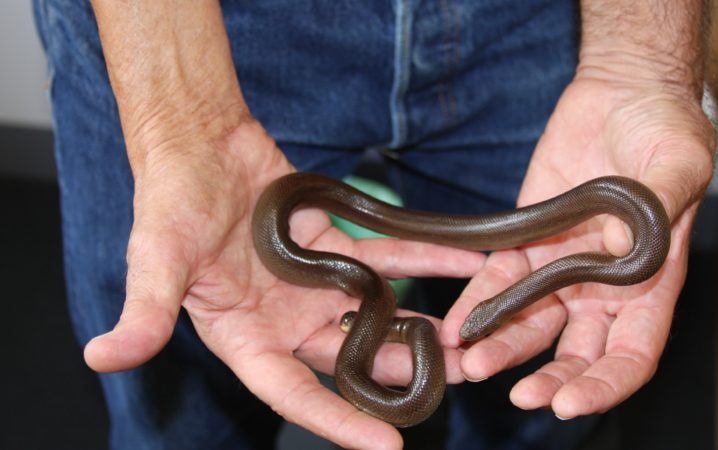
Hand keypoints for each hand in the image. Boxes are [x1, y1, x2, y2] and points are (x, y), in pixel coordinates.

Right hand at [84, 121, 485, 448]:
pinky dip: (423, 258)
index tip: (385, 447)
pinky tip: (463, 260)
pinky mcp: (334, 247)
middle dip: (397, 374)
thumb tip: (102, 357)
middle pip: (348, 359)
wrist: (199, 145)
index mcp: (245, 338)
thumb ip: (145, 312)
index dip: (335, 423)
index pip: (293, 394)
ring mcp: (314, 286)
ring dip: (419, 324)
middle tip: (451, 383)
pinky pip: (386, 256)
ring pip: (373, 313)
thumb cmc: (170, 202)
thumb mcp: (156, 260)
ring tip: (468, 337)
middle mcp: (285, 320)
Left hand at [441, 76, 714, 418]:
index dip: (605, 384)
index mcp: (649, 281)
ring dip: (503, 348)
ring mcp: (560, 265)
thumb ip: (661, 206)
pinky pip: (498, 279)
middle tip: (521, 397)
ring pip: (531, 322)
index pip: (631, 353)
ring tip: (472, 365)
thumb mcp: (678, 162)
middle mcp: (601, 285)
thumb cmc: (664, 127)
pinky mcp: (525, 239)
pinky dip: (477, 302)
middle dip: (550, 379)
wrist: (621, 93)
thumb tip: (636, 245)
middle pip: (576, 351)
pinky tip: (458, 322)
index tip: (572, 402)